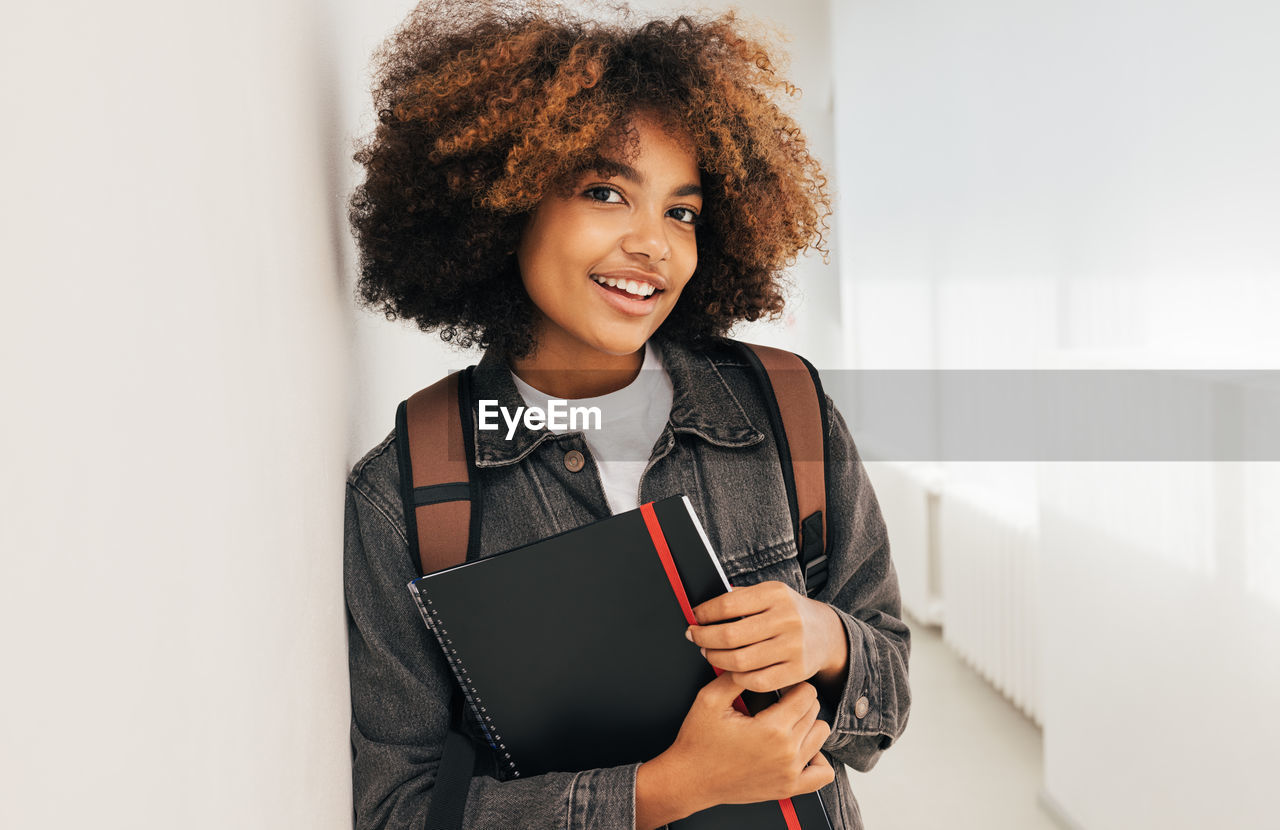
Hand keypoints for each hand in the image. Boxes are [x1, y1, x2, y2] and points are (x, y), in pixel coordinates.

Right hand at [641, 673, 834, 818]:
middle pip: (814, 711)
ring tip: (785, 721)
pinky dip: (818, 758)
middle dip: (798, 700)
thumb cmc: (698, 741)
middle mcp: (787, 752)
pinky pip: (823, 774)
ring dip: (807, 724)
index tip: (777, 686)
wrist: (690, 780)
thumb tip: (754, 659)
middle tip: (776, 702)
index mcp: (772, 729)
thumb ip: (736, 676)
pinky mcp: (789, 788)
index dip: (792, 683)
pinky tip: (800, 748)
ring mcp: (790, 773)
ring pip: (821, 735)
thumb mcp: (710, 699)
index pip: (806, 693)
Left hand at [686, 581, 848, 693]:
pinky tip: (732, 670)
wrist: (826, 634)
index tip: (694, 618)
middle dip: (704, 638)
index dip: (704, 613)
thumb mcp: (769, 594)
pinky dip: (737, 677)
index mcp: (775, 594)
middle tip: (695, 638)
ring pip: (740, 661)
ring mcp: (793, 647)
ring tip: (709, 654)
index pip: (728, 604)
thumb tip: (701, 609)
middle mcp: (786, 619)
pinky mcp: (797, 671)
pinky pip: (757, 681)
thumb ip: (739, 598)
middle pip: (730, 635)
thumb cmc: (788, 612)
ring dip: (716, 659)